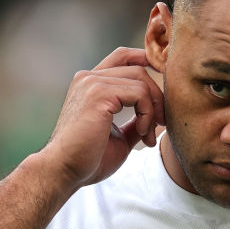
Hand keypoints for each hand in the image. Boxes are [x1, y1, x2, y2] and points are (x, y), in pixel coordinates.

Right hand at [40, 47, 164, 187]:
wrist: (65, 171)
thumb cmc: (88, 159)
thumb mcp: (119, 136)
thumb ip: (135, 122)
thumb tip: (155, 118)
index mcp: (90, 84)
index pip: (122, 57)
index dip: (146, 61)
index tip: (164, 84)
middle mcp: (89, 78)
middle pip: (137, 68)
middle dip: (156, 96)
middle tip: (161, 124)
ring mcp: (92, 83)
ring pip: (141, 79)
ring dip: (153, 109)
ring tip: (148, 135)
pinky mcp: (99, 93)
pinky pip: (140, 93)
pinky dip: (148, 113)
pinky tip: (142, 133)